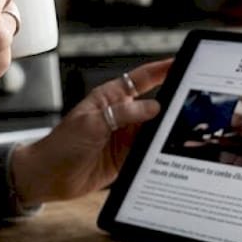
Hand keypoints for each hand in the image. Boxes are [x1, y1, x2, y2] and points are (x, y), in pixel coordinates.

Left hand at [11, 58, 172, 205]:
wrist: (48, 177)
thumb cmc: (61, 144)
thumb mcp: (91, 123)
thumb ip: (123, 113)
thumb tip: (154, 107)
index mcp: (111, 97)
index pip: (142, 78)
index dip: (163, 70)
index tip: (182, 63)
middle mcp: (122, 115)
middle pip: (155, 104)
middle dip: (173, 101)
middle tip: (194, 101)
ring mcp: (126, 137)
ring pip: (155, 129)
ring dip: (168, 129)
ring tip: (186, 127)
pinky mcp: (128, 157)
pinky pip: (150, 151)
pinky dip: (161, 150)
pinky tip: (171, 150)